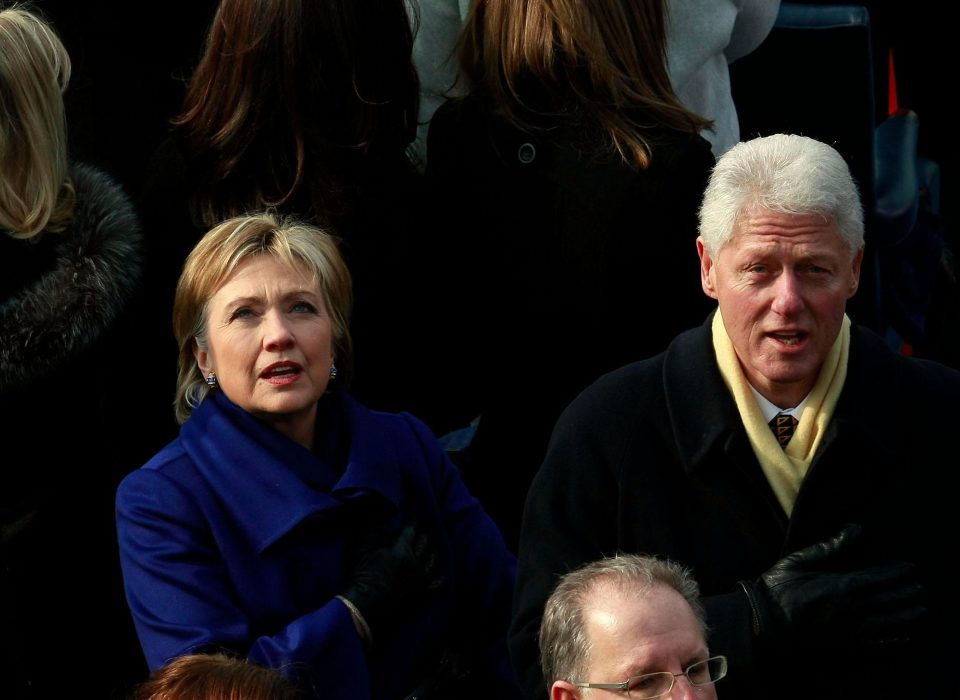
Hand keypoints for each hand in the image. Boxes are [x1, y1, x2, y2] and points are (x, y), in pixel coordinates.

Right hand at [339, 520, 444, 644]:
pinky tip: (439, 574)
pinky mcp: (421, 595)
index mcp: (401, 549)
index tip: (413, 516)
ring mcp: (420, 580)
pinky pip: (436, 584)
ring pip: (433, 561)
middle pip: (425, 543)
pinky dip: (439, 577)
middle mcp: (415, 562)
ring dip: (433, 552)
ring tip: (432, 547)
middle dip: (424, 534)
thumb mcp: (360, 548)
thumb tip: (382, 520)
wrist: (363, 609)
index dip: (413, 521)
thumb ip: (372, 531)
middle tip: (423, 529)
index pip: (411, 529)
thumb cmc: (359, 577)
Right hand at [741, 524, 926, 655]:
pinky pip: (879, 645)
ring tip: (920, 609)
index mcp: (843, 585)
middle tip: (920, 588)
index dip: (898, 573)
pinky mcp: (848, 648)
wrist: (764, 625)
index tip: (911, 569)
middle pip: (890, 599)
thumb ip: (830, 546)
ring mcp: (853, 630)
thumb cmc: (778, 590)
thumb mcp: (799, 561)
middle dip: (907, 593)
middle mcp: (854, 608)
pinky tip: (905, 637)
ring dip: (908, 615)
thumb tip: (854, 528)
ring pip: (890, 622)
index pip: (880, 577)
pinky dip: (896, 641)